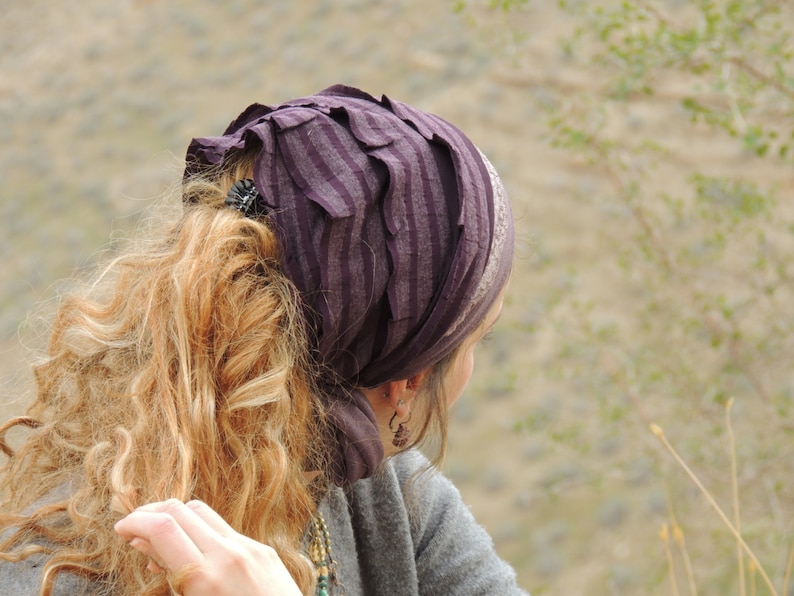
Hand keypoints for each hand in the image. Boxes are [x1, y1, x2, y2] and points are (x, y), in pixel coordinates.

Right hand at [114, 499, 301, 595]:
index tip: (120, 530)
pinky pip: (225, 530)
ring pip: (203, 513)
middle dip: (151, 513)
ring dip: (175, 517)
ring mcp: (250, 548)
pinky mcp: (264, 550)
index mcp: (206, 577)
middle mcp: (229, 554)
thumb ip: (170, 577)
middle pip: (180, 510)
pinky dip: (200, 532)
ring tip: (158, 541)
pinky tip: (191, 552)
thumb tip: (145, 544)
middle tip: (132, 529)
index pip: (164, 527)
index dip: (135, 522)